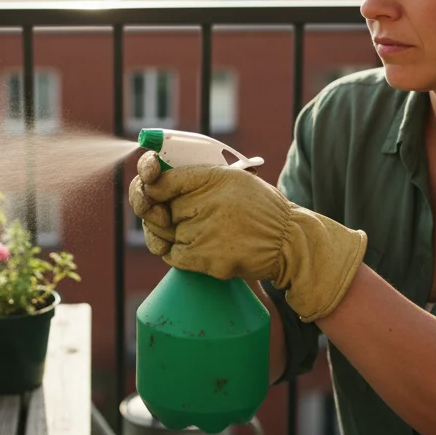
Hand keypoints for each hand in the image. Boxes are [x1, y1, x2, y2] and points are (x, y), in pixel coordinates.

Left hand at [128, 151, 368, 321]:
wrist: (288, 242)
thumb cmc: (261, 210)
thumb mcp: (236, 179)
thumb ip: (199, 178)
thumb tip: (155, 176)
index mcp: (213, 176)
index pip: (161, 178)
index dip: (146, 180)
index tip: (147, 183)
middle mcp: (207, 201)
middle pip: (157, 208)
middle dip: (156, 212)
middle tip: (164, 213)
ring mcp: (204, 231)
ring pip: (163, 234)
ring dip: (168, 235)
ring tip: (192, 232)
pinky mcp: (205, 258)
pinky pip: (172, 256)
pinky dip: (178, 253)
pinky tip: (196, 247)